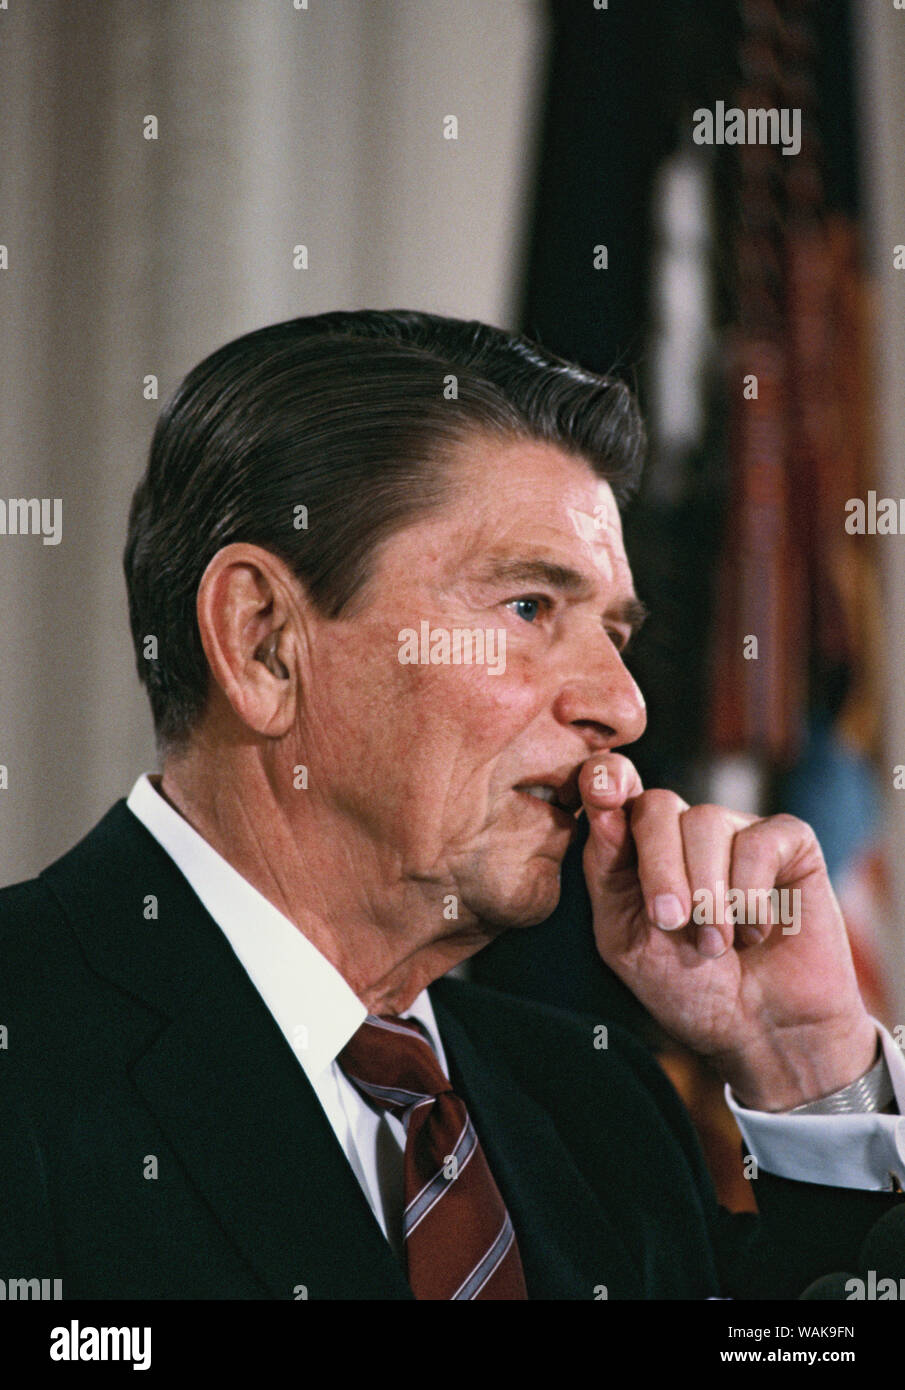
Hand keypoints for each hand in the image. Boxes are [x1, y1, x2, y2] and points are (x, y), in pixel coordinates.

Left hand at [580, 753, 877, 1110]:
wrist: (761, 1033)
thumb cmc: (689, 988)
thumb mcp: (626, 938)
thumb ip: (607, 872)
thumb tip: (602, 807)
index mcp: (638, 847)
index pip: (615, 790)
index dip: (605, 778)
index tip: (600, 790)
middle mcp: (686, 831)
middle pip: (659, 806)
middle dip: (659, 866)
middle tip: (670, 923)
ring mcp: (738, 832)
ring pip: (708, 821)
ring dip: (708, 894)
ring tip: (716, 945)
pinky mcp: (789, 843)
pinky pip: (761, 840)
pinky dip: (752, 893)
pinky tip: (755, 931)